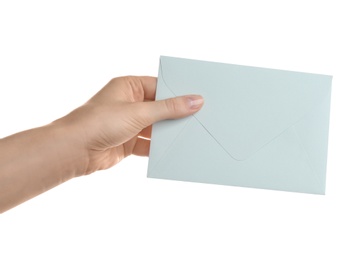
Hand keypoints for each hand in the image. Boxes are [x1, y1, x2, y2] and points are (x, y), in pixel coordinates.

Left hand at [54, 76, 203, 174]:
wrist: (74, 150)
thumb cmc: (98, 122)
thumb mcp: (139, 112)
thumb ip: (168, 108)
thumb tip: (194, 101)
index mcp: (129, 87)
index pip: (160, 86)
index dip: (178, 93)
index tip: (198, 99)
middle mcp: (129, 103)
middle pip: (160, 108)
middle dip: (176, 115)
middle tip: (199, 118)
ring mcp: (128, 124)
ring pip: (156, 127)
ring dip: (168, 132)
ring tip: (189, 135)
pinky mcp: (128, 142)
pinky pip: (149, 144)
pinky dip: (159, 147)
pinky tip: (172, 150)